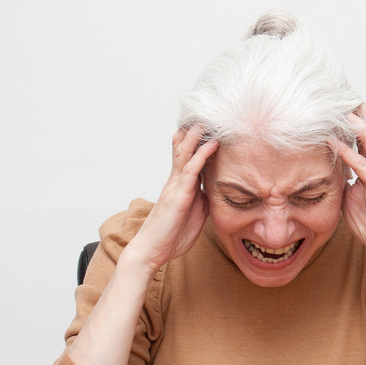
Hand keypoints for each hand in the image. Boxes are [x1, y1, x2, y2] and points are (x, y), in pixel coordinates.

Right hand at [125, 126, 218, 273]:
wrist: (151, 252)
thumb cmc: (170, 237)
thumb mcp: (195, 216)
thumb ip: (203, 201)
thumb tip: (214, 191)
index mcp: (180, 187)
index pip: (190, 158)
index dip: (199, 141)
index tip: (211, 126)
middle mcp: (176, 181)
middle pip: (184, 148)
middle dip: (195, 131)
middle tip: (207, 112)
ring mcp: (175, 186)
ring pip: (186, 153)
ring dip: (197, 135)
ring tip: (208, 117)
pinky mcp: (178, 195)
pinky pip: (191, 170)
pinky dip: (202, 155)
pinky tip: (211, 144)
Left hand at [332, 107, 365, 265]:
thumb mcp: (351, 198)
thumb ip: (344, 182)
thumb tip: (328, 171)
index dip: (356, 117)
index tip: (339, 102)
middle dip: (358, 110)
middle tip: (340, 92)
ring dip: (354, 123)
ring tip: (336, 108)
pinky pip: (362, 165)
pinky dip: (347, 152)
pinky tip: (332, 143)